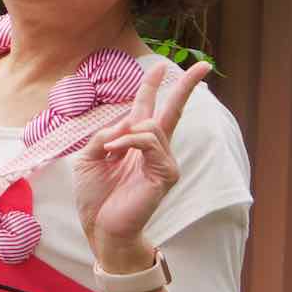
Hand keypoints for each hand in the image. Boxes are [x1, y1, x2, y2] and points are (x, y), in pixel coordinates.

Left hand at [73, 58, 211, 264]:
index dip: (152, 86)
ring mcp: (163, 161)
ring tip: (108, 151)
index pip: (148, 109)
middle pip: (173, 110)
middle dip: (186, 86)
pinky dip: (127, 142)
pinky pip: (149, 142)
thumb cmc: (95, 196)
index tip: (160, 67)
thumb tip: (125, 123)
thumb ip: (103, 136)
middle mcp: (153, 149)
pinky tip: (113, 154)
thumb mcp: (87, 158)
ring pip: (152, 126)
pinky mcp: (166, 173)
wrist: (100, 227)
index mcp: (134, 143)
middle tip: (204, 65)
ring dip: (125, 133)